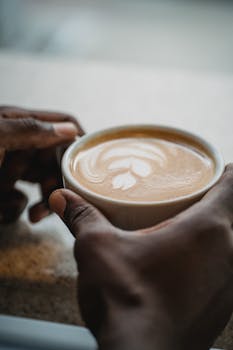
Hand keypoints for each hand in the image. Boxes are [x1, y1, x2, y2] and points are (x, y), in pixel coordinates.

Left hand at [0, 106, 83, 222]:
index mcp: (20, 123)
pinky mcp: (0, 186)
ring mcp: (9, 165)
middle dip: (57, 183)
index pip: (61, 125)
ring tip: (33, 216)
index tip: (93, 164)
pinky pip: (18, 199)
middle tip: (56, 202)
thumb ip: (32, 130)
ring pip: (39, 183)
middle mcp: (19, 143)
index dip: (79, 140)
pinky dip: (13, 208)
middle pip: (55, 160)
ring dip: (39, 202)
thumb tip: (71, 130)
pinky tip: (1, 209)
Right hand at [50, 164, 232, 349]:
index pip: (232, 185)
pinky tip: (187, 265)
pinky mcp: (223, 306)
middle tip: (194, 194)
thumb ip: (82, 217)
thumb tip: (63, 198)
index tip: (214, 169)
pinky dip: (214, 260)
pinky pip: (226, 270)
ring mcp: (230, 283)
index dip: (225, 173)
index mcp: (206, 229)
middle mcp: (229, 253)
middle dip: (217, 200)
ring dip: (217, 231)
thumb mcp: (97, 249)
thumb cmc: (126, 302)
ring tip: (189, 226)